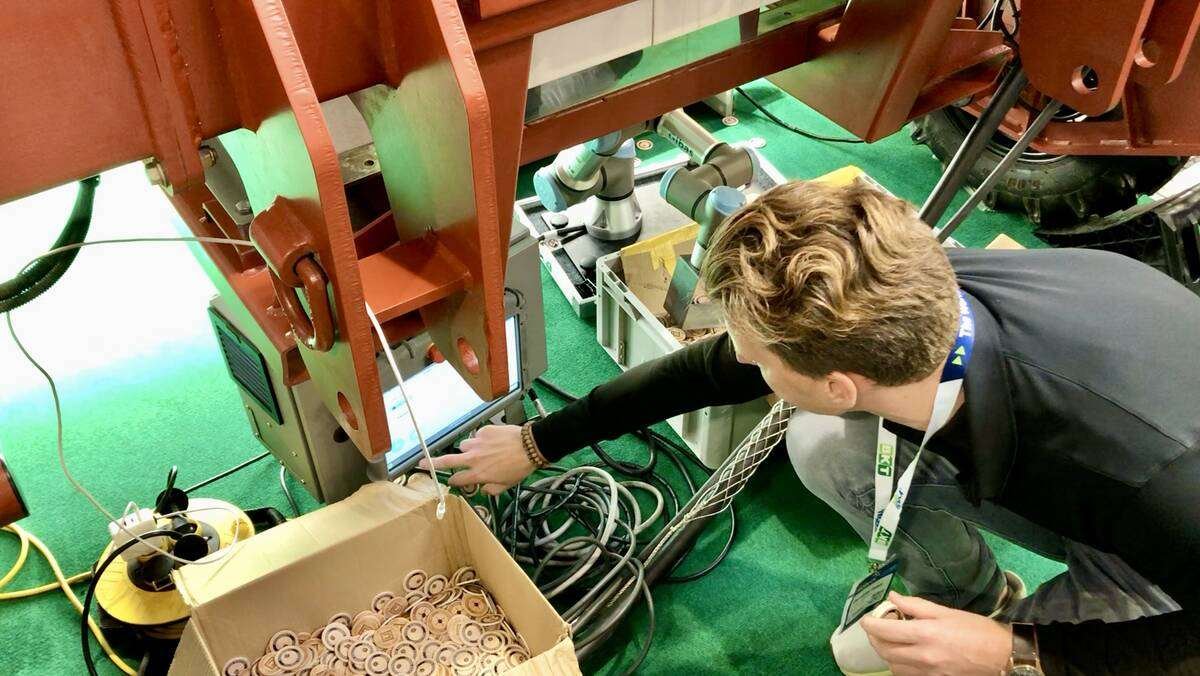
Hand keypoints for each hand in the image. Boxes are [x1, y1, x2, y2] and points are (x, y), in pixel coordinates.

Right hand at [417, 425, 534, 495]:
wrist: (530, 446)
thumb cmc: (520, 467)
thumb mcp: (507, 485)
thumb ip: (491, 489)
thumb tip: (483, 487)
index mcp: (478, 474)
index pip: (458, 480)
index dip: (453, 481)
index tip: (451, 480)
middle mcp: (474, 459)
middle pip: (447, 461)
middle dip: (432, 463)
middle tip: (421, 463)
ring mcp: (477, 443)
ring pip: (464, 446)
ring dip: (469, 450)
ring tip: (483, 451)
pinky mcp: (484, 431)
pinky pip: (477, 437)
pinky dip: (482, 440)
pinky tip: (494, 442)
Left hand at [859, 592, 1011, 675]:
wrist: (1003, 655)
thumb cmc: (977, 630)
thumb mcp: (947, 612)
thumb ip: (916, 605)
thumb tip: (893, 598)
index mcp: (926, 634)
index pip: (886, 631)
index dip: (870, 625)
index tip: (865, 620)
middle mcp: (924, 656)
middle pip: (885, 651)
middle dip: (875, 639)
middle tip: (876, 629)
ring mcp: (929, 672)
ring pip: (895, 667)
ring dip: (887, 654)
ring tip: (891, 641)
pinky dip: (901, 667)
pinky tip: (905, 656)